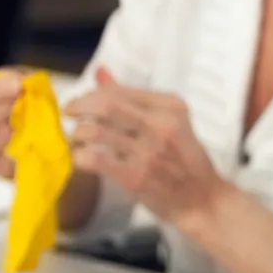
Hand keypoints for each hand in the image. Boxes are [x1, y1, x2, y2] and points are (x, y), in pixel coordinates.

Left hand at [64, 67, 224, 222]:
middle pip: (106, 105)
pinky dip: (79, 156)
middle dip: (78, 106)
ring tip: (75, 139)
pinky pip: (94, 158)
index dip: (92, 94)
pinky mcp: (136, 176)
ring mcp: (149, 151)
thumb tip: (100, 71)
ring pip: (94, 130)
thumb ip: (132, 99)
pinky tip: (81, 159)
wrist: (203, 201)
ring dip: (76, 133)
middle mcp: (162, 124)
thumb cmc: (184, 162)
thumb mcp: (167, 123)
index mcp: (171, 106)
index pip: (120, 90)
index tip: (80, 102)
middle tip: (68, 114)